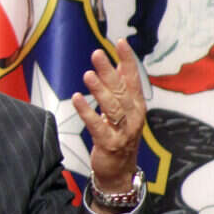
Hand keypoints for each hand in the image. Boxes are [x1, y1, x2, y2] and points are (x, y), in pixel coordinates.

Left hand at [71, 39, 145, 209]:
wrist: (119, 171)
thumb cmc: (119, 135)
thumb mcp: (123, 110)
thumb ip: (121, 88)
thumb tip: (118, 63)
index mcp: (136, 105)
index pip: (133, 79)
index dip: (128, 60)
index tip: (120, 43)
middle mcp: (133, 116)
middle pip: (121, 90)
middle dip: (109, 71)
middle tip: (97, 54)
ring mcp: (123, 131)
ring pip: (112, 107)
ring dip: (100, 90)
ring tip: (88, 74)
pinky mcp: (109, 144)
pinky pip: (98, 126)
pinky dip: (87, 112)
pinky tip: (77, 98)